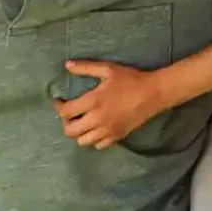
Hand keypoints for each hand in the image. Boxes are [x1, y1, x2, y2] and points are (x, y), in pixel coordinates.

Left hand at [53, 60, 168, 148]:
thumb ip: (85, 67)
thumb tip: (66, 65)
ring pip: (82, 141)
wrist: (153, 93)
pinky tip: (95, 129)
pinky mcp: (117, 136)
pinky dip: (93, 139)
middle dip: (65, 122)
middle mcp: (97, 119)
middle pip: (70, 131)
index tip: (59, 101)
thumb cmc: (130, 79)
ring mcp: (107, 131)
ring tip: (82, 121)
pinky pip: (98, 145)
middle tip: (70, 113)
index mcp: (93, 101)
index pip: (65, 112)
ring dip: (78, 132)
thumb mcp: (107, 69)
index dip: (57, 107)